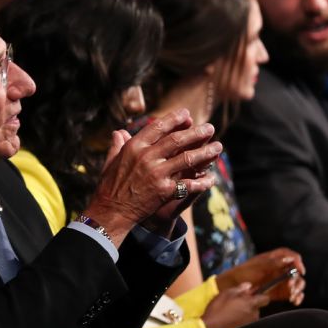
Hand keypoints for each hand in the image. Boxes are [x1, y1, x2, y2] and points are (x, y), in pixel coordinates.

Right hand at [85, 109, 221, 241]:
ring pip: (187, 159)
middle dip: (196, 133)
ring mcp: (157, 174)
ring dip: (205, 152)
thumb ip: (117, 145)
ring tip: (218, 147)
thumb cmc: (109, 187)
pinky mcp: (165, 191)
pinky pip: (189, 184)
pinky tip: (211, 179)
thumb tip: (118, 132)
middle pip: (177, 140)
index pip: (158, 127)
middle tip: (210, 127)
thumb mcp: (111, 162)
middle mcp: (147, 157)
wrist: (111, 212)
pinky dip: (202, 181)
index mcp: (134, 147)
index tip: (187, 114)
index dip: (174, 120)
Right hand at [200, 282, 268, 327]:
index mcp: (250, 304)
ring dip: (244, 312)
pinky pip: (246, 322)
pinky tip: (230, 319)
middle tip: (236, 302)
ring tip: (231, 312)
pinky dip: (241, 320)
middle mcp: (253, 315)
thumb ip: (239, 289)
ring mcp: (249, 324)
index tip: (252, 294)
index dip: (260, 295)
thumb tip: (248, 286)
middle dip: (249, 304)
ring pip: (251, 315)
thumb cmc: (217, 310)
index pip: (265, 298)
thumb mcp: (226, 294)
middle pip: (257, 307)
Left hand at [216, 248, 306, 304]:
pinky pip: (292, 293)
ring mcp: (279, 280)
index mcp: (274, 259)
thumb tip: (288, 260)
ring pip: (296, 283)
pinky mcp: (279, 292)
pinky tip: (294, 301)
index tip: (300, 269)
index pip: (290, 256)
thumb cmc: (244, 272)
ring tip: (293, 295)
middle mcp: (279, 268)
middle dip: (297, 279)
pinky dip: (296, 297)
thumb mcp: (258, 266)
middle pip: (295, 271)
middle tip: (292, 287)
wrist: (234, 286)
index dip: (297, 261)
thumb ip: (273, 263)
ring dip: (298, 289)